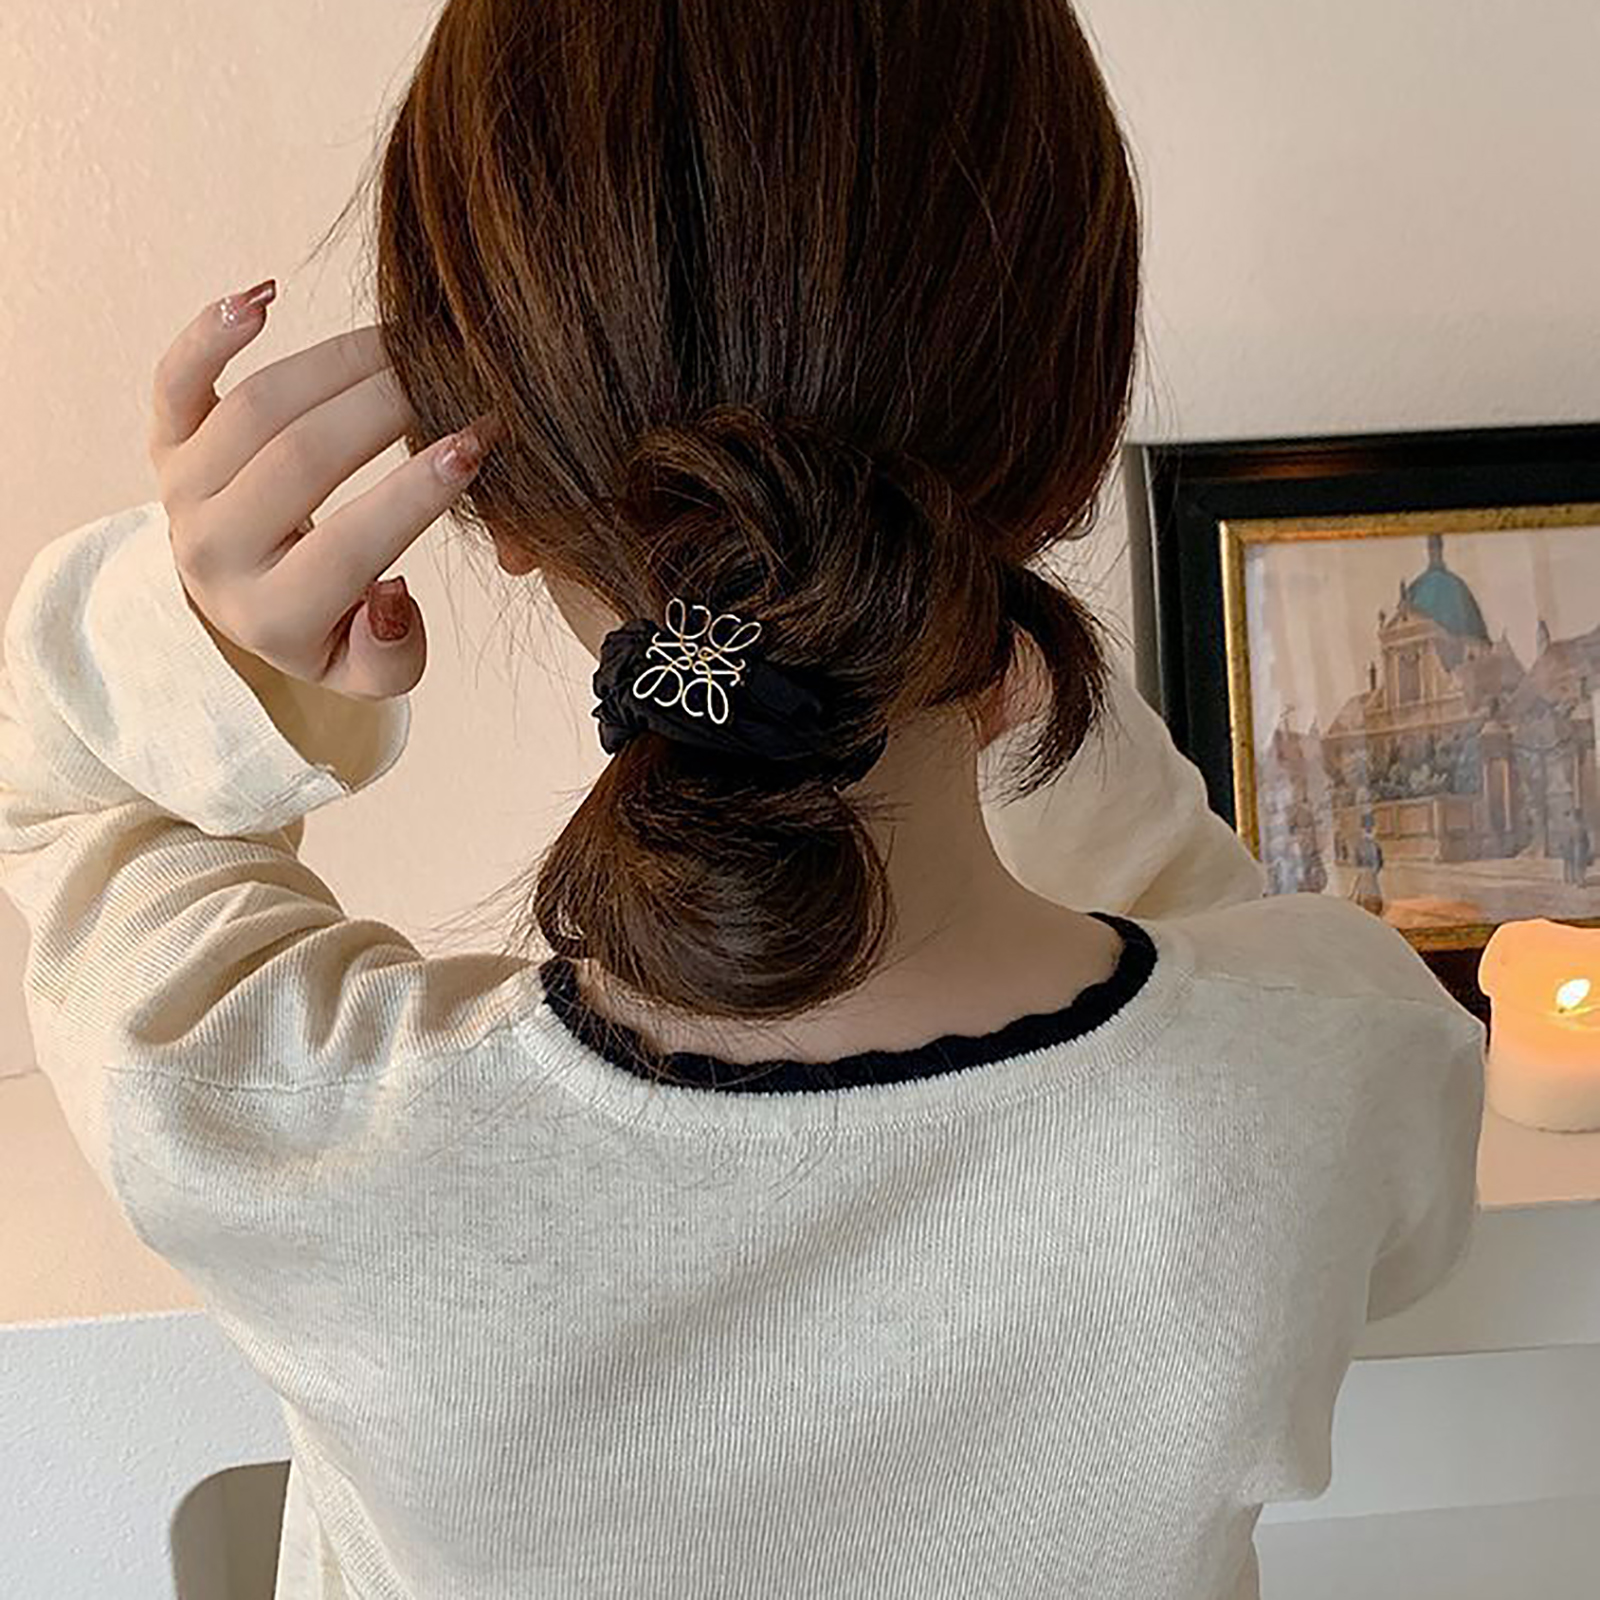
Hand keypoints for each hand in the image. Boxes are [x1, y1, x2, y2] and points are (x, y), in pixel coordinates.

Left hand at [147, 280, 497, 701]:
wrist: (244, 601)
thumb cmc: (327, 626)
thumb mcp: (369, 670)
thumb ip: (392, 654)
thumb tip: (391, 593)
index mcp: (271, 617)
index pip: (350, 545)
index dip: (418, 492)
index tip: (477, 443)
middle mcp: (213, 553)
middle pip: (302, 458)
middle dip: (388, 407)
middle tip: (451, 376)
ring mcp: (182, 491)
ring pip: (258, 407)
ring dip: (337, 363)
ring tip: (404, 342)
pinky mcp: (164, 441)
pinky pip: (177, 377)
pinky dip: (212, 331)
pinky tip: (268, 296)